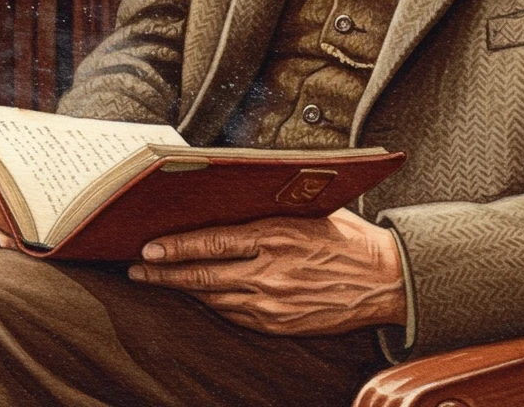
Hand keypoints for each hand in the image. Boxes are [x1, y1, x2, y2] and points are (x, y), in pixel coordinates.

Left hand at [127, 207, 406, 335]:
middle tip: (137, 267)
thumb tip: (232, 199)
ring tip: (159, 279)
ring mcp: (273, 303)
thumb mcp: (311, 210)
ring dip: (184, 289)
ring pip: (214, 298)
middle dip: (164, 272)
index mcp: (276, 235)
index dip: (176, 247)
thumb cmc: (350, 238)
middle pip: (203, 276)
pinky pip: (235, 315)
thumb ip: (272, 210)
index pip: (212, 242)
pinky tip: (201, 294)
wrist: (386, 281)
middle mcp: (270, 272)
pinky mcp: (280, 325)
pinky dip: (214, 303)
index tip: (148, 246)